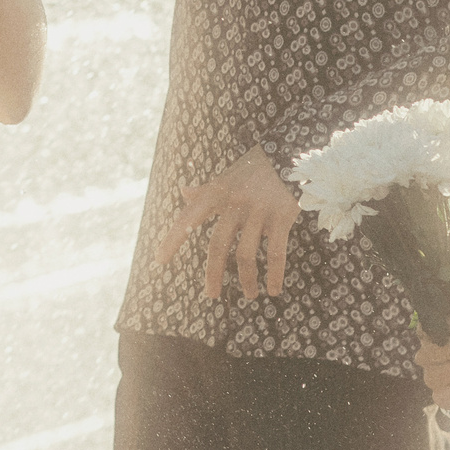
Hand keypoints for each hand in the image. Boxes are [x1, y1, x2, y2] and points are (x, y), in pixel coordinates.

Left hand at [157, 144, 300, 299]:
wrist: (290, 154)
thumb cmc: (253, 169)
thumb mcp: (227, 177)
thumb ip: (205, 190)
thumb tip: (183, 191)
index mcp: (217, 193)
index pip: (189, 218)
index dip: (173, 239)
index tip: (159, 260)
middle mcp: (235, 203)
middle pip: (218, 245)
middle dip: (213, 273)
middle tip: (211, 295)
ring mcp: (259, 210)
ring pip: (247, 254)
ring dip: (246, 279)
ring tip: (249, 295)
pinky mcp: (282, 217)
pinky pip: (276, 252)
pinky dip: (274, 274)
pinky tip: (273, 290)